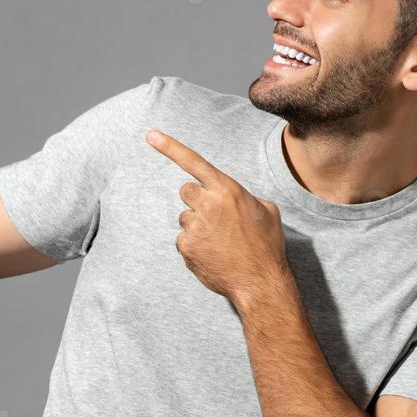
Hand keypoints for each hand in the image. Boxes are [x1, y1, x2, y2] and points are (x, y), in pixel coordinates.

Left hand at [147, 128, 292, 308]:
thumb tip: (235, 198)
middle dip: (196, 201)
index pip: (194, 162)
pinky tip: (212, 255)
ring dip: (198, 226)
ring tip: (220, 242)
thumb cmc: (266, 246)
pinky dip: (195, 246)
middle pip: (186, 191)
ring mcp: (195, 226)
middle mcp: (208, 204)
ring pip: (185, 218)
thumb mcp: (267, 211)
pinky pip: (183, 240)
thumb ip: (245, 197)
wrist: (260, 282)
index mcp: (228, 190)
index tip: (150, 135)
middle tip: (214, 218)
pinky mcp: (186, 246)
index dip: (169, 147)